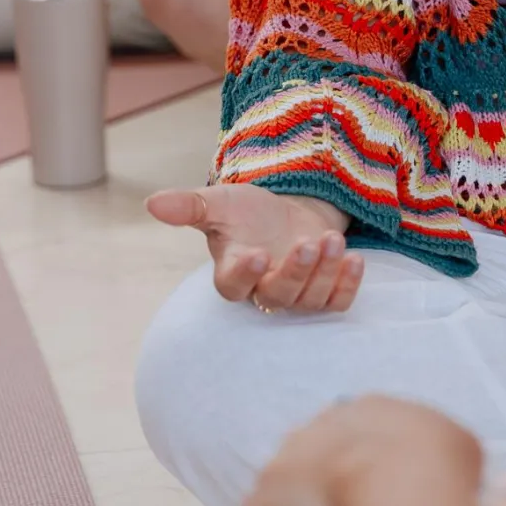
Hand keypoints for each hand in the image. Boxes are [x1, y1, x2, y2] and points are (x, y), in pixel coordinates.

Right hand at [146, 184, 362, 312]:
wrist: (289, 211)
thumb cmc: (250, 212)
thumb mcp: (222, 202)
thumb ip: (190, 206)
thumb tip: (151, 203)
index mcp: (234, 272)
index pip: (234, 286)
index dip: (245, 275)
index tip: (258, 253)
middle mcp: (265, 289)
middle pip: (279, 295)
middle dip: (296, 271)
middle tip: (309, 243)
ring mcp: (297, 294)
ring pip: (310, 299)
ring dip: (324, 272)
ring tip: (332, 240)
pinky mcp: (324, 291)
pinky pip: (337, 302)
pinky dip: (347, 285)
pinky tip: (355, 260)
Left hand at [228, 396, 492, 505]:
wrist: (400, 481)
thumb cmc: (436, 467)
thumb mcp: (460, 446)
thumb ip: (448, 447)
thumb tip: (452, 461)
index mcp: (374, 407)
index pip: (361, 423)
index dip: (363, 448)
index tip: (367, 473)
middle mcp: (332, 420)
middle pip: (319, 441)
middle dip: (321, 464)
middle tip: (331, 500)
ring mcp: (299, 450)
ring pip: (285, 472)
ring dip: (286, 496)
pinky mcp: (271, 486)